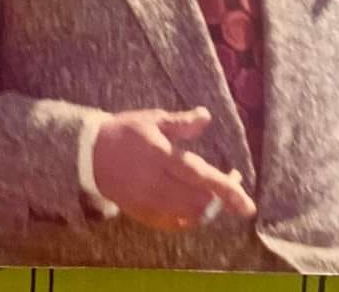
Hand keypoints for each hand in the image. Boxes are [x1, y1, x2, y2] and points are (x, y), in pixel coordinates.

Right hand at [92, 107, 255, 230]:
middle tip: (231, 181)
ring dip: (207, 207)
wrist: (91, 155)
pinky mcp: (143, 213)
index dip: (227, 191)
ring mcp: (149, 202)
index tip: (248, 206)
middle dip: (221, 197)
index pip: (200, 177)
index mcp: (161, 157)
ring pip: (189, 216)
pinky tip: (193, 202)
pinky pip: (174, 223)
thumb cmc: (125, 132)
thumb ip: (180, 123)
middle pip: (199, 202)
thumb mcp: (152, 120)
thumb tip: (206, 116)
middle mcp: (156, 184)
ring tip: (213, 191)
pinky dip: (190, 216)